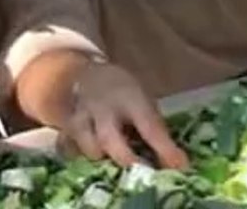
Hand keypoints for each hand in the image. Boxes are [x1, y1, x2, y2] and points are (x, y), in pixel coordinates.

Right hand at [58, 62, 188, 169]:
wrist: (85, 75)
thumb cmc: (122, 91)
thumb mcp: (142, 98)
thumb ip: (153, 125)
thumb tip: (172, 161)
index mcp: (130, 97)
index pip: (149, 126)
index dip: (165, 148)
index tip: (180, 165)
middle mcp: (103, 106)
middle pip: (111, 139)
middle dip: (128, 159)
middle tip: (143, 171)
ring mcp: (80, 117)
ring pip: (90, 147)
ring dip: (104, 157)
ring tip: (114, 157)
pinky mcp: (66, 128)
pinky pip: (70, 148)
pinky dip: (82, 155)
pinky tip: (91, 151)